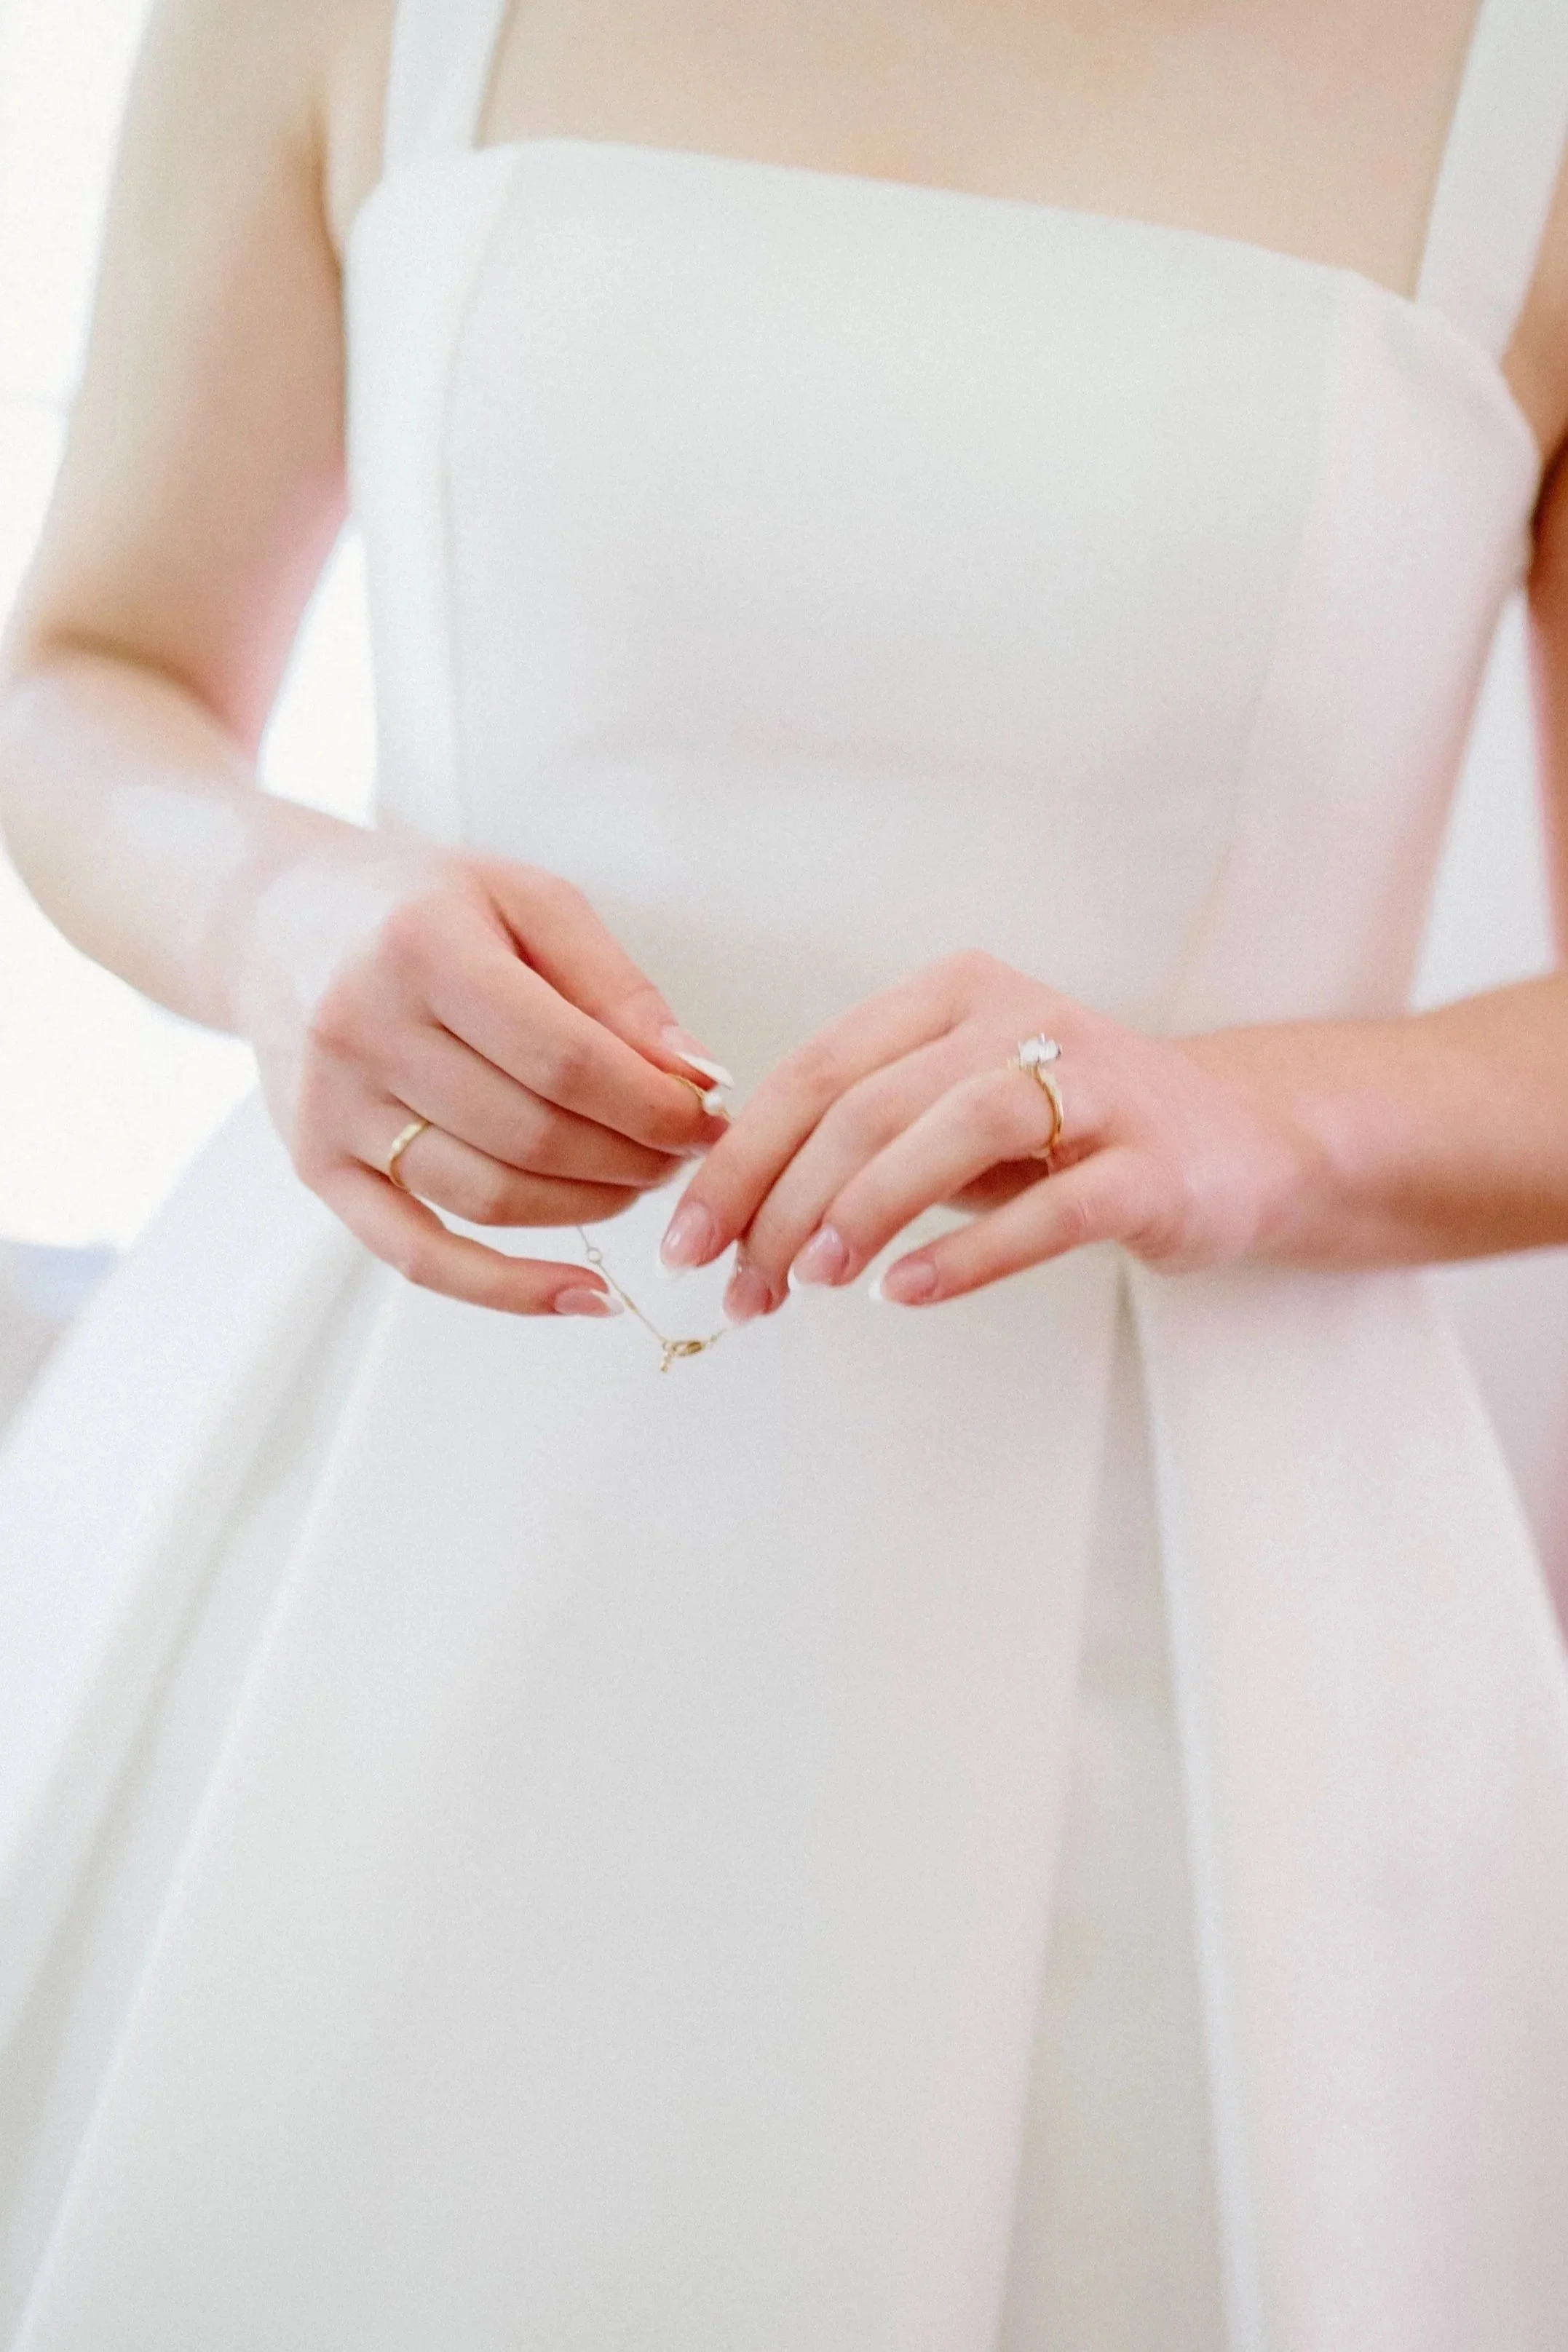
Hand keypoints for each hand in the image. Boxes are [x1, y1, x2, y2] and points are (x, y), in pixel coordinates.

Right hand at [235, 830, 731, 1315]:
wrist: (276, 923)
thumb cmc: (420, 907)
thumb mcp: (526, 902)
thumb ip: (616, 987)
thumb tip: (699, 1077)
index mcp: (421, 948)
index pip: (566, 1061)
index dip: (655, 1105)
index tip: (707, 1115)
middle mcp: (362, 1031)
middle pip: (534, 1136)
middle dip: (635, 1157)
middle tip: (683, 1151)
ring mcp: (331, 1110)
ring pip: (491, 1200)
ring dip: (591, 1208)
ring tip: (639, 1182)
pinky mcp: (316, 1167)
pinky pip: (420, 1257)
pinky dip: (509, 1290)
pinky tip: (584, 1296)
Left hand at [656, 950, 1314, 1314]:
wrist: (1237, 1143)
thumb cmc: (1061, 1138)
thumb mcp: (949, 1114)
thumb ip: (855, 1136)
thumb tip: (722, 1199)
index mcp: (951, 994)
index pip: (815, 1070)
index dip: (737, 1158)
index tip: (684, 1240)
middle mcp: (1019, 1017)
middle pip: (867, 1103)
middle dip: (781, 1203)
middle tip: (739, 1289)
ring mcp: (1093, 1085)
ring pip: (953, 1131)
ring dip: (865, 1209)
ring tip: (809, 1279)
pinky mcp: (1150, 1162)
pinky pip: (1049, 1206)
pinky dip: (968, 1251)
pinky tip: (906, 1293)